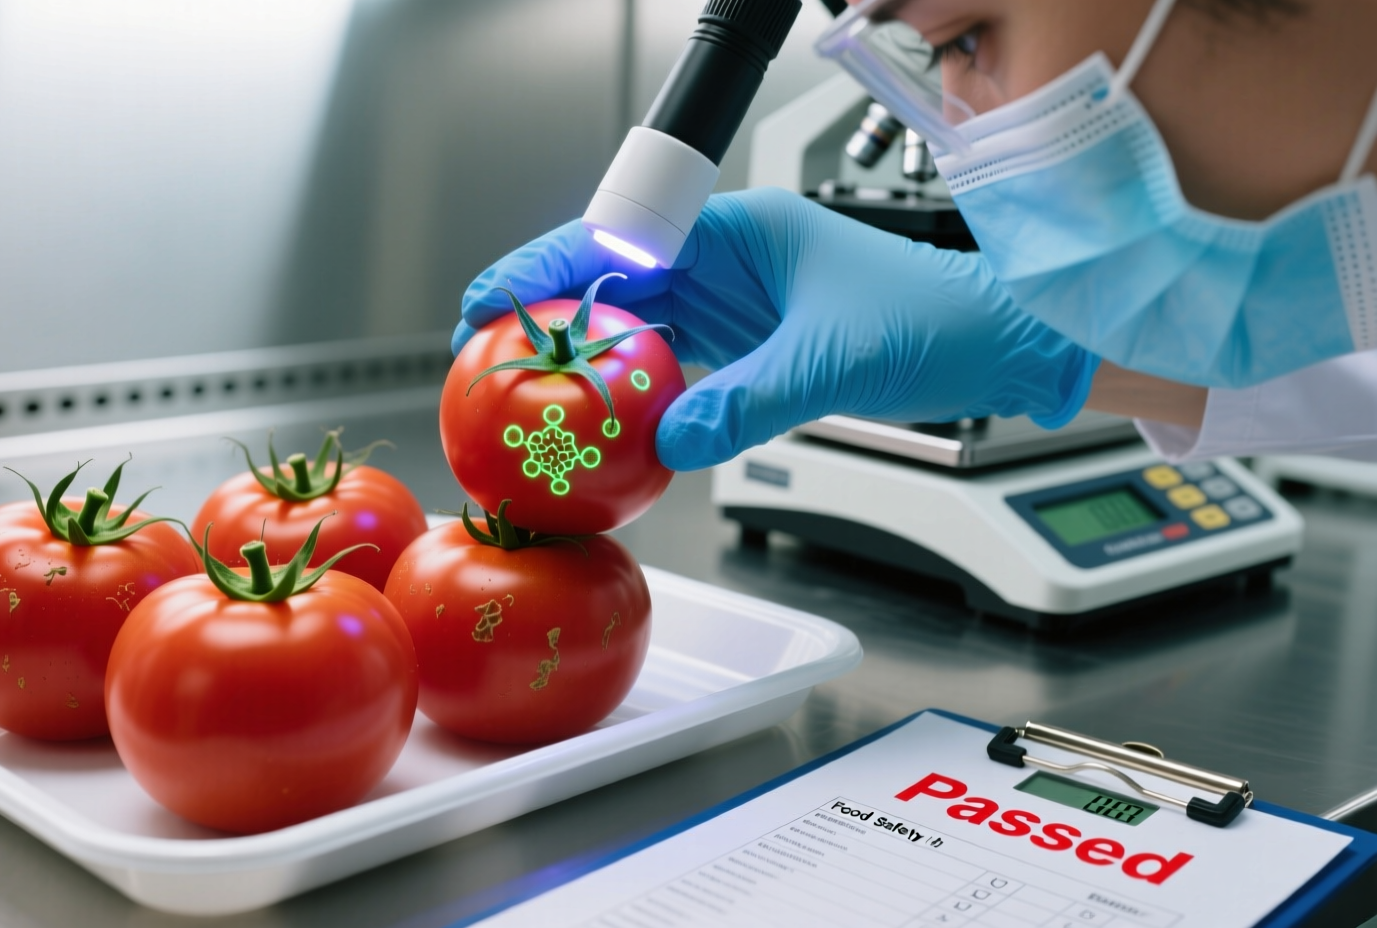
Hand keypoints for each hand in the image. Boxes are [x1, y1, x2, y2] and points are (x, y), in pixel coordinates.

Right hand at [459, 188, 1098, 470]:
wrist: (991, 346)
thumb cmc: (933, 320)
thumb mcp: (830, 361)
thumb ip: (744, 403)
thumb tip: (668, 440)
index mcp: (736, 231)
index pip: (617, 241)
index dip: (545, 268)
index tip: (492, 299)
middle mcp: (724, 260)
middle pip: (611, 285)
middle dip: (549, 320)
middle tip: (488, 359)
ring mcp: (732, 303)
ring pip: (635, 328)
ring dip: (587, 363)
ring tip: (530, 396)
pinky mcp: (744, 345)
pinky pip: (669, 365)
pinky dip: (633, 393)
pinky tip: (605, 423)